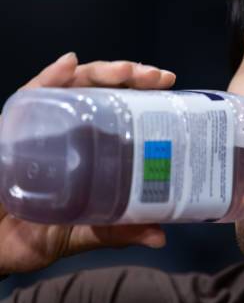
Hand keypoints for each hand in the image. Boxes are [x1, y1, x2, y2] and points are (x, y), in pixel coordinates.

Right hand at [0, 52, 173, 274]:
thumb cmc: (34, 235)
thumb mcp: (82, 234)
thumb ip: (116, 232)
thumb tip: (159, 238)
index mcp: (92, 149)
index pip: (123, 112)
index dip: (146, 97)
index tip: (169, 87)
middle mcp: (71, 130)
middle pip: (104, 92)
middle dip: (132, 77)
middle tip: (156, 77)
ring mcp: (43, 124)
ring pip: (74, 85)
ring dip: (101, 72)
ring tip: (126, 70)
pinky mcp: (12, 125)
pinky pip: (32, 94)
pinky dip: (50, 76)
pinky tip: (68, 64)